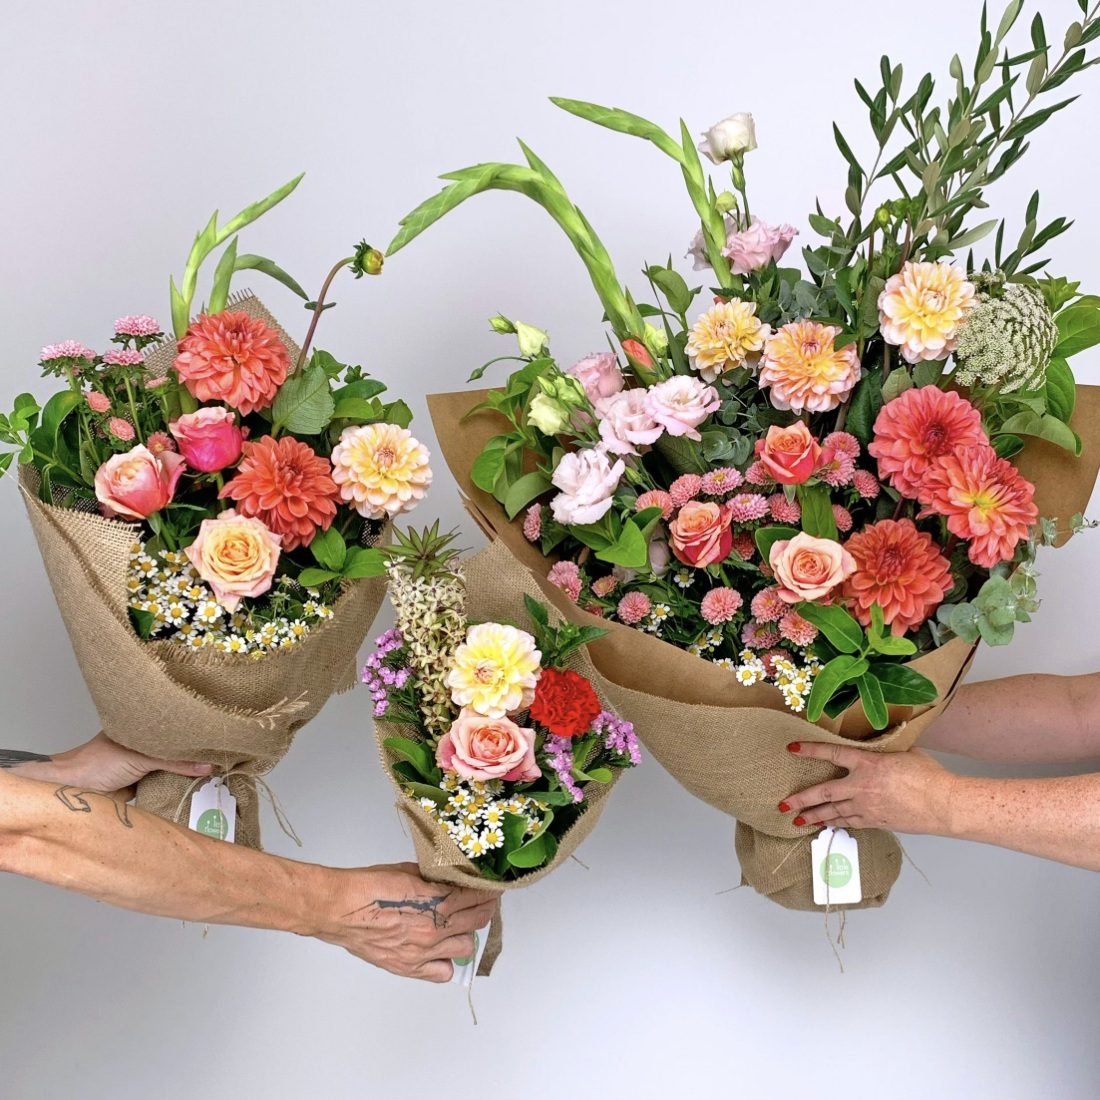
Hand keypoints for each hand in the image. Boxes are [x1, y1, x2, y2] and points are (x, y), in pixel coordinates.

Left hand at [16, 733, 212, 796]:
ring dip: (190, 771)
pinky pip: (168, 784)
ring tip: (218, 770)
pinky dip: (180, 786)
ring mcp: (146, 765)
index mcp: (143, 727)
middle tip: (225, 754)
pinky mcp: (145, 785)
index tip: (220, 736)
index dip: (196, 732)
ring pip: (174, 767)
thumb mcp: (140, 757)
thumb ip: (174, 762)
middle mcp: (146, 745)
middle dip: (197, 752)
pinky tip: (198, 786)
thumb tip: (208, 765)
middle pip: (178, 749)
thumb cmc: (95, 764)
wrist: (72, 793)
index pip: (175, 727)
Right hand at [313, 862, 499, 982]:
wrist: (339, 910)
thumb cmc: (367, 886)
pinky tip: (442, 950)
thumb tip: (451, 878)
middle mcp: (434, 928)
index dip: (488, 891)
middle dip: (484, 908)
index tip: (492, 887)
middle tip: (484, 902)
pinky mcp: (410, 968)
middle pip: (477, 920)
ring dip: (467, 934)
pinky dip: (447, 962)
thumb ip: (433, 878)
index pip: (476, 896)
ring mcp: (424, 951)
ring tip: (461, 925)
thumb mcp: (407, 871)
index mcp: (435, 899)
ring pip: (467, 947)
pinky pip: (444, 973)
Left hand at [780, 741, 958, 835]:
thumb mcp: (904, 753)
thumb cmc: (929, 775)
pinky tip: (828, 825)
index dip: (810, 750)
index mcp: (867, 763)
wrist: (944, 804)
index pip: (832, 754)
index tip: (792, 748)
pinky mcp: (876, 822)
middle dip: (800, 799)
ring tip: (798, 820)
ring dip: (814, 816)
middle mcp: (860, 786)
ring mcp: (866, 807)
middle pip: (822, 793)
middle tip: (783, 804)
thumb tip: (879, 747)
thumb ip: (884, 752)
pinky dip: (837, 823)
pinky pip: (850, 823)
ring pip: (833, 812)